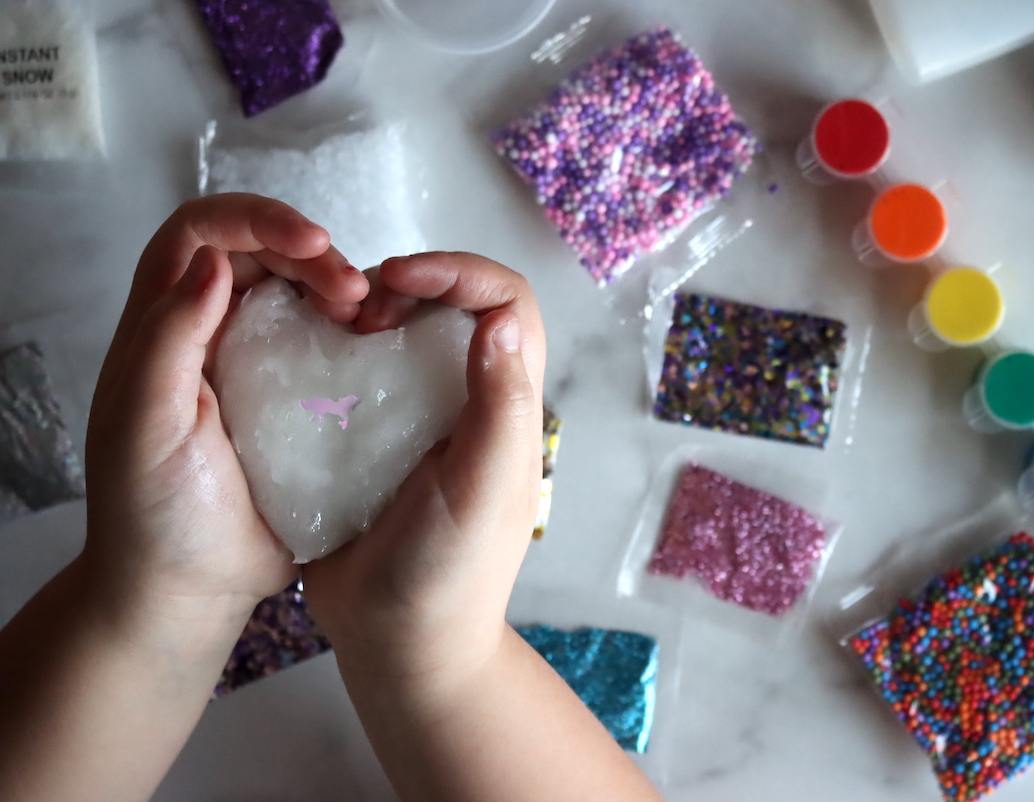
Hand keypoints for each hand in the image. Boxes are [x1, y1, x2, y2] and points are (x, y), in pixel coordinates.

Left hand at [83, 193, 370, 621]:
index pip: (204, 233)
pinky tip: (379, 349)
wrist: (190, 588)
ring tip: (371, 315)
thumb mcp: (146, 422)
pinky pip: (328, 345)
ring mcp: (255, 365)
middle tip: (355, 291)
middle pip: (262, 254)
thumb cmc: (155, 511)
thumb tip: (215, 261)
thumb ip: (169, 337)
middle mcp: (209, 332)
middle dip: (312, 254)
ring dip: (339, 288)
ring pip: (299, 294)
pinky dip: (356, 334)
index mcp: (164, 326)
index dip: (258, 220)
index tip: (315, 244)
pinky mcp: (295, 400)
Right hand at [303, 252, 546, 695]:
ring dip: (365, 313)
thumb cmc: (451, 573)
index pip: (504, 303)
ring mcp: (416, 418)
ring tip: (329, 327)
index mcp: (504, 403)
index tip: (399, 279)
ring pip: (401, 333)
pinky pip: (356, 373)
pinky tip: (302, 362)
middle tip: (356, 307)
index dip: (459, 272)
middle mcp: (466, 399)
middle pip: (451, 305)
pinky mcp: (368, 438)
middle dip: (408, 283)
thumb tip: (501, 321)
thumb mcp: (483, 488)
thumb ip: (500, 408)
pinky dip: (333, 352)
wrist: (397, 643)